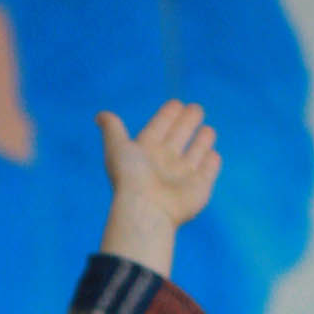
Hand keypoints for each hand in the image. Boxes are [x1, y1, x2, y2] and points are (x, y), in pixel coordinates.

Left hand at [96, 101, 219, 276]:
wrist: (147, 209)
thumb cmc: (130, 178)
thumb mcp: (117, 147)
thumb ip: (112, 129)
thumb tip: (100, 115)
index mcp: (146, 150)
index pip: (159, 127)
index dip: (167, 115)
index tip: (176, 103)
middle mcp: (164, 162)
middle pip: (179, 137)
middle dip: (187, 122)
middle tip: (197, 108)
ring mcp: (182, 175)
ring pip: (195, 154)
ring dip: (202, 141)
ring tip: (208, 130)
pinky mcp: (199, 187)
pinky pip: (207, 171)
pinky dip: (211, 162)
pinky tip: (213, 154)